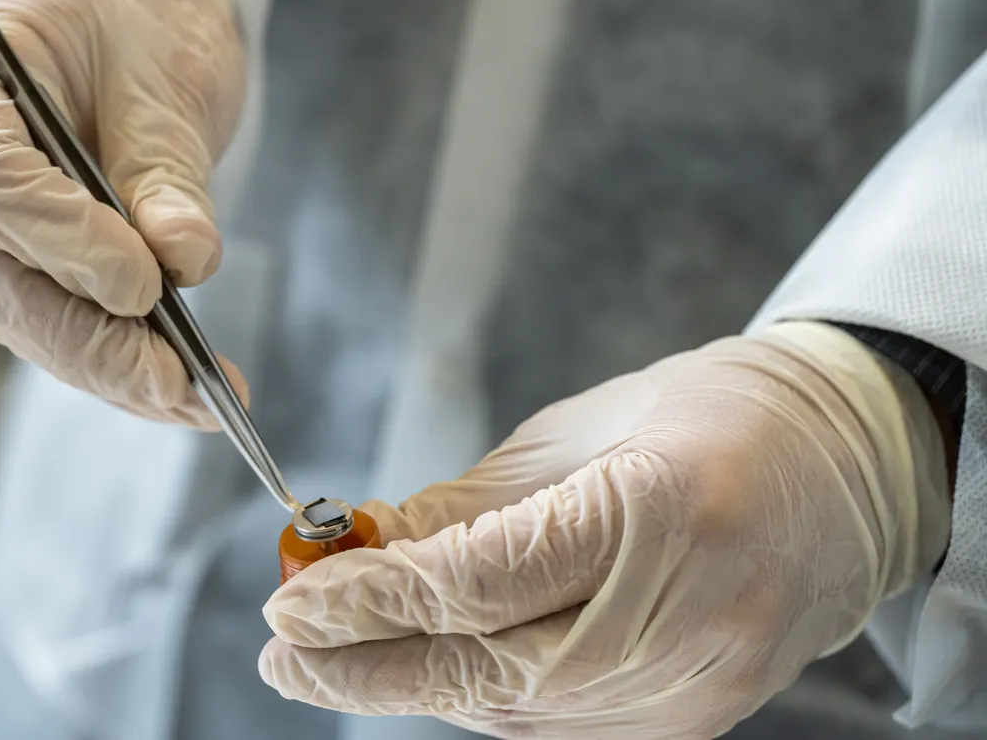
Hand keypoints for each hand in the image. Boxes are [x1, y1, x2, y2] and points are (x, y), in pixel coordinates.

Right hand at [0, 0, 247, 425]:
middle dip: (95, 344)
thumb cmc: (136, 21)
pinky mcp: (11, 264)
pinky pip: (55, 325)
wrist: (124, 20)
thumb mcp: (162, 69)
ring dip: (114, 369)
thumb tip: (182, 259)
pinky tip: (179, 391)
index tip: (142, 282)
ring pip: (28, 322)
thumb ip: (165, 166)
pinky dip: (119, 362)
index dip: (58, 240)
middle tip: (181, 387)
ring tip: (200, 403)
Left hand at [260, 323, 950, 738]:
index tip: (294, 597)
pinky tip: (429, 671)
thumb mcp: (580, 430)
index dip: (370, 597)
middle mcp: (679, 618)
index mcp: (654, 512)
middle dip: (366, 669)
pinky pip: (556, 728)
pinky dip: (481, 702)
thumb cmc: (712, 418)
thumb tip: (371, 545)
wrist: (844, 472)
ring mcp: (693, 687)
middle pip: (485, 671)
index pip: (475, 583)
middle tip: (283, 657)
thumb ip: (471, 504)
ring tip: (335, 658)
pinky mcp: (692, 721)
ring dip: (414, 686)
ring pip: (513, 713)